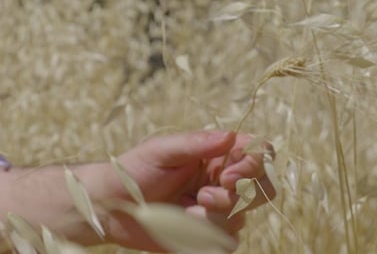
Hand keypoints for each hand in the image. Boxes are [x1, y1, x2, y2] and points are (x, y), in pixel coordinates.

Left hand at [104, 130, 275, 249]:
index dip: (255, 165)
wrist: (113, 206)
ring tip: (186, 210)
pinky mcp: (209, 237)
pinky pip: (226, 242)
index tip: (229, 174)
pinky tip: (184, 227)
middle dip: (241, 194)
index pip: (258, 153)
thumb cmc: (135, 170)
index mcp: (216, 155)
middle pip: (263, 188)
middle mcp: (223, 181)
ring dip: (215, 216)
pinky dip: (206, 236)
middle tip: (206, 194)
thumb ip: (196, 143)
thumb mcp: (162, 150)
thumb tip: (231, 135)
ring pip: (241, 217)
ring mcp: (219, 210)